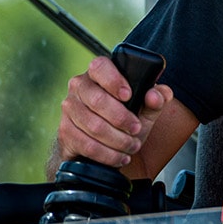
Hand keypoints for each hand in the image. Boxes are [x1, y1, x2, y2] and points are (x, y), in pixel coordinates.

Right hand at [56, 55, 172, 169]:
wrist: (100, 143)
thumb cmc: (124, 118)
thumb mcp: (145, 108)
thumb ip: (157, 98)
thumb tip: (155, 95)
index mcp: (98, 73)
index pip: (100, 67)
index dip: (114, 81)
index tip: (129, 96)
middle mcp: (79, 87)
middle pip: (98, 100)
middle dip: (122, 119)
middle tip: (137, 129)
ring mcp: (69, 108)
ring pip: (93, 126)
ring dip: (118, 140)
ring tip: (132, 146)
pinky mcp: (65, 131)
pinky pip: (86, 144)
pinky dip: (108, 154)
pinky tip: (120, 156)